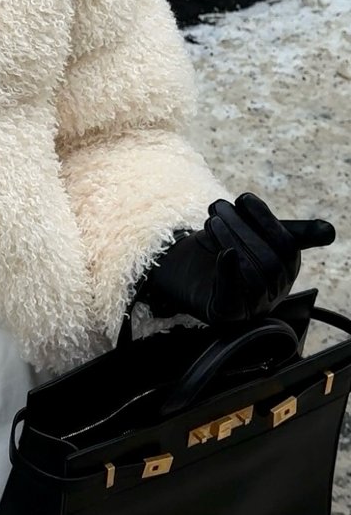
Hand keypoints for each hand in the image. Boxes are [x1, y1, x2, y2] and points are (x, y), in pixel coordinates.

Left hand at [135, 192, 335, 324]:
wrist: (185, 270)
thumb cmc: (225, 248)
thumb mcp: (255, 234)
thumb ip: (288, 230)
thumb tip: (329, 232)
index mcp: (286, 271)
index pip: (287, 246)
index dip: (266, 220)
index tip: (244, 198)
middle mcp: (273, 293)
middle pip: (269, 261)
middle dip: (243, 228)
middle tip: (218, 206)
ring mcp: (251, 307)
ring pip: (252, 277)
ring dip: (231, 242)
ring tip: (211, 220)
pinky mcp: (226, 316)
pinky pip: (232, 300)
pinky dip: (228, 275)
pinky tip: (223, 253)